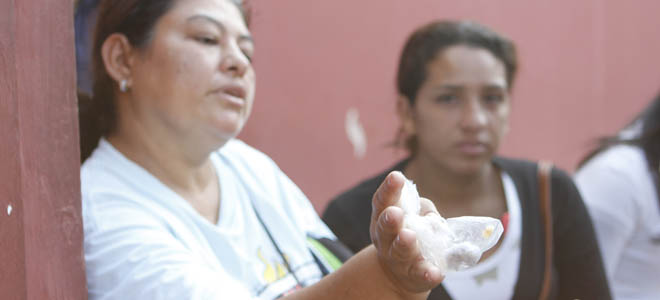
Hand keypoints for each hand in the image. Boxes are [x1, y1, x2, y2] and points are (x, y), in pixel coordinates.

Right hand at [369, 171, 443, 294]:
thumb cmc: (409, 233)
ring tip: (409, 236)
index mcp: (383, 218)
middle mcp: (385, 238)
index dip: (388, 189)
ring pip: (399, 252)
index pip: (382, 201)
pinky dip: (427, 273)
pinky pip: (420, 275)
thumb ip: (424, 209)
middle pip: (384, 228)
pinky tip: (434, 272)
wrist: (400, 274)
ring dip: (403, 244)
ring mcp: (397, 259)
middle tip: (395, 213)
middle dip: (389, 220)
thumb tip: (431, 215)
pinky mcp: (414, 276)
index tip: (396, 176)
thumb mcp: (415, 216)